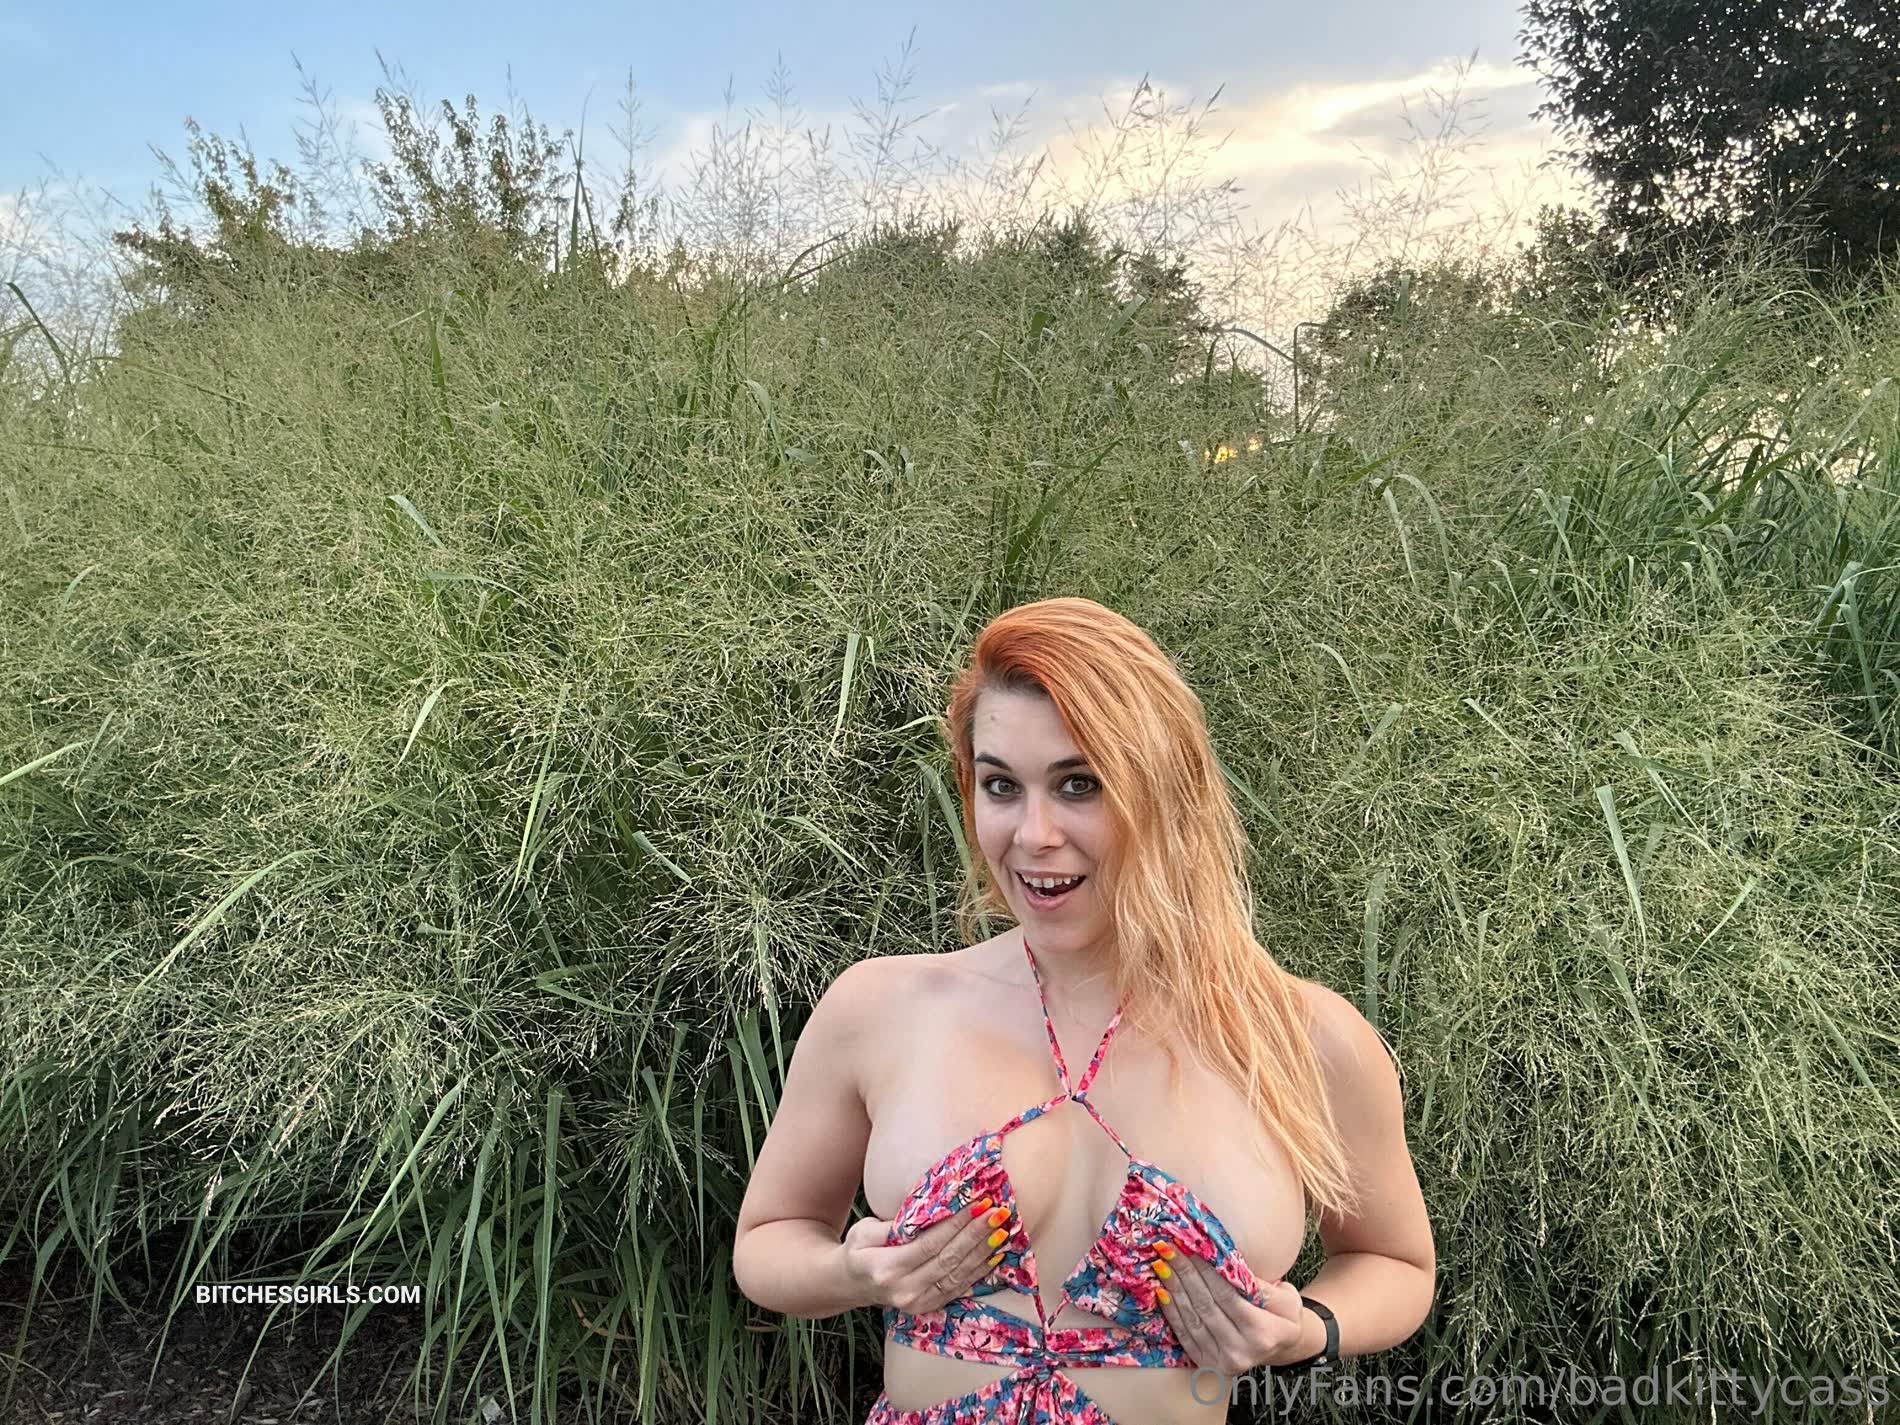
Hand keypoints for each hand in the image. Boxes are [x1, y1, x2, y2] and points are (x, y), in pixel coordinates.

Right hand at [838, 1196, 1012, 1314]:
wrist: (848, 1286)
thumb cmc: (856, 1251)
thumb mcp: (863, 1231)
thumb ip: (893, 1225)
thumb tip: (929, 1211)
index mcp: (885, 1268)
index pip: (929, 1244)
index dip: (956, 1225)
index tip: (978, 1204)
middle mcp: (904, 1290)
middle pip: (948, 1260)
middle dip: (976, 1234)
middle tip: (998, 1212)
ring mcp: (917, 1303)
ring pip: (957, 1276)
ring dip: (983, 1252)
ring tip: (1002, 1230)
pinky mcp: (928, 1308)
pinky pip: (958, 1288)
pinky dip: (979, 1271)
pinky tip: (994, 1255)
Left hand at [1150, 1238, 1314, 1375]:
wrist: (1282, 1348)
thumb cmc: (1284, 1316)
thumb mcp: (1286, 1298)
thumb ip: (1260, 1284)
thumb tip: (1227, 1262)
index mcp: (1263, 1333)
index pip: (1227, 1296)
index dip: (1206, 1271)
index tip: (1191, 1247)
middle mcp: (1240, 1351)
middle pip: (1205, 1306)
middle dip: (1185, 1274)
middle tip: (1169, 1249)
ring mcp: (1222, 1361)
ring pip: (1191, 1319)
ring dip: (1174, 1289)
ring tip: (1162, 1264)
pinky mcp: (1207, 1364)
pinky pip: (1185, 1335)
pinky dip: (1171, 1311)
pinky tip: (1162, 1290)